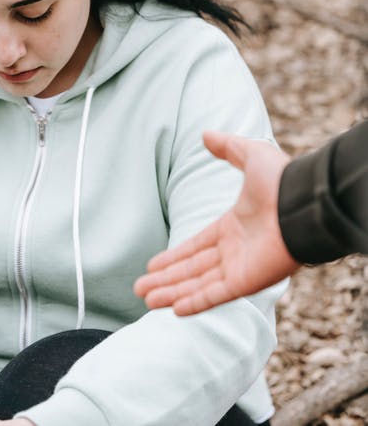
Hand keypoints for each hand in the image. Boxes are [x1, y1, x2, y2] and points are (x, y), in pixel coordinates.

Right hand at [134, 131, 300, 314]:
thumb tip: (205, 135)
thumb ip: (228, 147)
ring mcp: (240, 267)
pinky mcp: (246, 282)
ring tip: (146, 300)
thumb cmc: (281, 180)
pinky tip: (174, 309)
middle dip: (165, 279)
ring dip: (172, 293)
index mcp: (233, 226)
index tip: (154, 265)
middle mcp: (234, 250)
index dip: (175, 256)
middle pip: (191, 269)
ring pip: (198, 284)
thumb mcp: (251, 155)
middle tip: (140, 289)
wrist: (303, 202)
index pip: (197, 246)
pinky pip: (215, 294)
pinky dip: (195, 302)